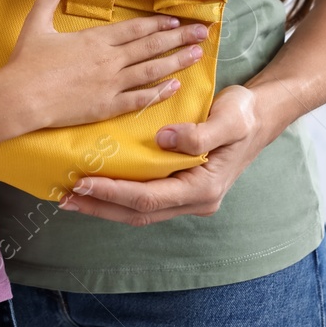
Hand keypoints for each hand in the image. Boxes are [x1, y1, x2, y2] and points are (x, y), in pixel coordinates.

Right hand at [0, 0, 210, 130]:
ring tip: (196, 55)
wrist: (20, 97)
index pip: (136, 29)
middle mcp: (110, 60)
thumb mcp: (37, 22)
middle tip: (202, 34)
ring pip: (151, 71)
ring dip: (176, 62)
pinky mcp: (106, 106)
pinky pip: (139, 99)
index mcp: (96, 39)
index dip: (159, 25)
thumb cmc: (27, 62)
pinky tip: (174, 87)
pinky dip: (158, 92)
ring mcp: (111, 84)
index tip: (177, 21)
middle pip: (151, 47)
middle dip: (179, 39)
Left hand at [56, 84, 267, 225]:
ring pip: (139, 211)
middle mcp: (194, 200)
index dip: (114, 193)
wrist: (261, 116)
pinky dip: (118, 195)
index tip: (83, 182)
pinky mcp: (180, 187)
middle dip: (100, 206)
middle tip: (64, 196)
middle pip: (138, 212)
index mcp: (204, 188)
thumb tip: (165, 140)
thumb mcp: (230, 118)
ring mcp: (187, 198)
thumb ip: (200, 133)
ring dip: (104, 205)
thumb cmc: (245, 114)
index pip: (149, 198)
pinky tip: (97, 186)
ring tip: (71, 195)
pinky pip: (144, 198)